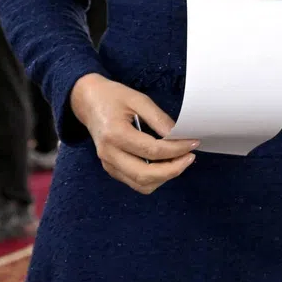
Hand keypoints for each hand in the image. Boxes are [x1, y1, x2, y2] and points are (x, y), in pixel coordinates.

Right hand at [69, 73, 198, 194]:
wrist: (88, 102)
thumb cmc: (113, 97)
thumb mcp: (139, 100)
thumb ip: (159, 119)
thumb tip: (179, 135)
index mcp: (115, 134)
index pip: (152, 151)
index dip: (177, 149)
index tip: (193, 142)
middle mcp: (109, 154)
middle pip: (146, 175)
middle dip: (173, 169)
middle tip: (190, 156)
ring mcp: (108, 164)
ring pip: (141, 184)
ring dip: (165, 176)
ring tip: (180, 160)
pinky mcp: (111, 169)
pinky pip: (135, 182)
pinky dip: (154, 178)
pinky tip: (165, 163)